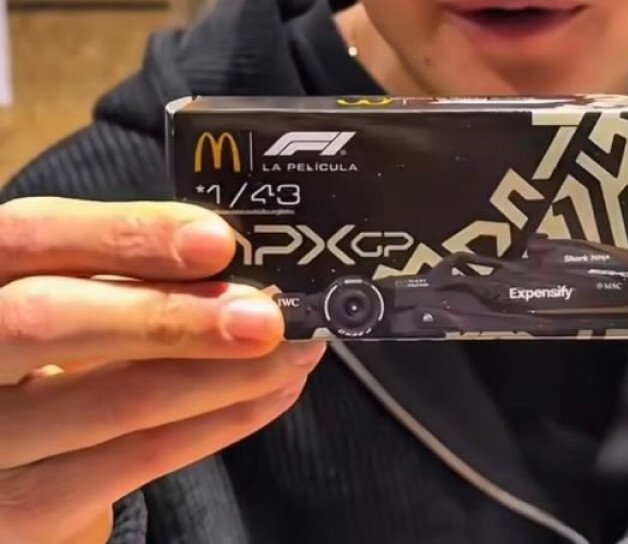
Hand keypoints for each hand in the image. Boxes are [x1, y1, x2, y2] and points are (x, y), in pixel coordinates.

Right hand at [0, 197, 324, 543]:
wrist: (10, 465)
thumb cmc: (52, 360)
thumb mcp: (65, 302)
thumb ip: (123, 276)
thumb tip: (239, 261)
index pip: (30, 236)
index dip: (124, 233)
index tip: (217, 240)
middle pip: (48, 321)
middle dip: (171, 315)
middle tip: (265, 316)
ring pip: (113, 399)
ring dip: (225, 372)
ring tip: (295, 349)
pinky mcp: (27, 509)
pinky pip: (141, 459)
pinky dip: (223, 420)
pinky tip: (275, 393)